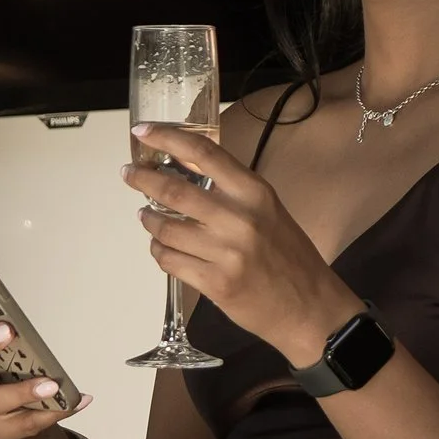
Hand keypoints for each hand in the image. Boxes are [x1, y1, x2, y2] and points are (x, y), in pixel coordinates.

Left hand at [125, 127, 356, 364]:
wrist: (309, 306)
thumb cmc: (288, 255)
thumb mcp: (268, 210)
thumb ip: (231, 191)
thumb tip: (184, 168)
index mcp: (255, 193)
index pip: (204, 153)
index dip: (167, 138)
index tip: (142, 132)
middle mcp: (239, 219)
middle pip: (174, 191)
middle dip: (143, 180)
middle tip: (129, 174)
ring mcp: (226, 253)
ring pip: (166, 229)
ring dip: (149, 221)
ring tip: (146, 216)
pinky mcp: (215, 283)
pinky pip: (170, 261)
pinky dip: (159, 251)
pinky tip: (162, 247)